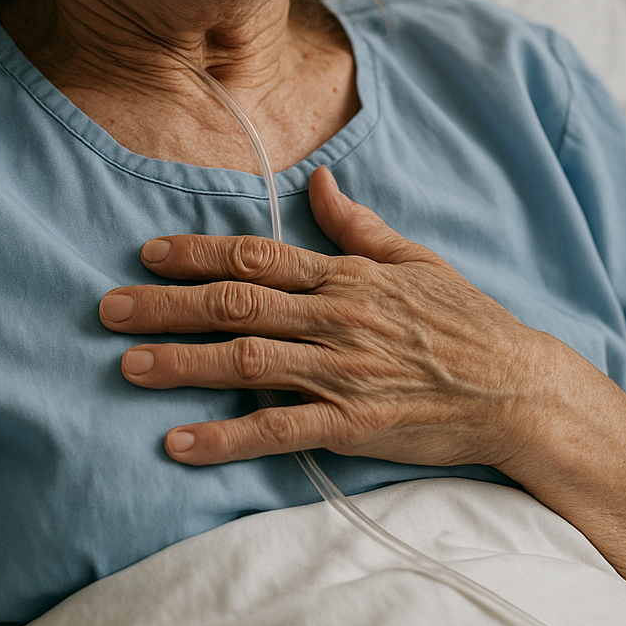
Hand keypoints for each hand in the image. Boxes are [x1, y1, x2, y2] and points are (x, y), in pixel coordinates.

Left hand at [99, 166, 552, 468]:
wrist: (518, 389)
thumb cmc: (467, 322)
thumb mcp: (415, 259)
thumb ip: (358, 226)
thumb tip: (318, 181)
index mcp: (347, 276)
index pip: (257, 255)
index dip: (197, 253)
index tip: (147, 252)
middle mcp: (337, 317)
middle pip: (236, 304)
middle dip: (166, 305)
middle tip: (108, 309)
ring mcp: (343, 372)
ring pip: (246, 361)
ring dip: (182, 363)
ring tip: (127, 366)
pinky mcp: (354, 425)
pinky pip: (278, 431)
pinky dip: (226, 438)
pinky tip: (180, 444)